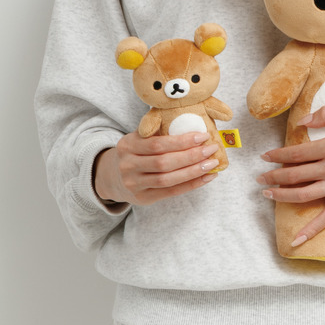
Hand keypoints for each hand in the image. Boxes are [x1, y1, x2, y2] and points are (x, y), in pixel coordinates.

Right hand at [94, 131, 219, 206]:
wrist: (112, 176)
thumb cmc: (135, 152)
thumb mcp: (138, 138)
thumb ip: (159, 131)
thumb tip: (195, 126)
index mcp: (128, 145)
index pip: (157, 144)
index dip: (182, 141)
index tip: (202, 136)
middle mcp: (128, 166)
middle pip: (164, 163)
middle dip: (191, 156)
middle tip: (211, 149)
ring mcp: (135, 184)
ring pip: (168, 179)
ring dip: (194, 171)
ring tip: (212, 163)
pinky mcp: (144, 198)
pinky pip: (172, 192)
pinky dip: (192, 184)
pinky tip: (207, 177)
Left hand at [256, 104, 324, 244]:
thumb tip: (303, 121)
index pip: (296, 153)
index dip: (277, 155)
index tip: (265, 157)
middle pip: (294, 174)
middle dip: (273, 176)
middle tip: (260, 178)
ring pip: (302, 195)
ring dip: (281, 196)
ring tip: (266, 194)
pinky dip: (310, 230)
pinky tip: (296, 241)